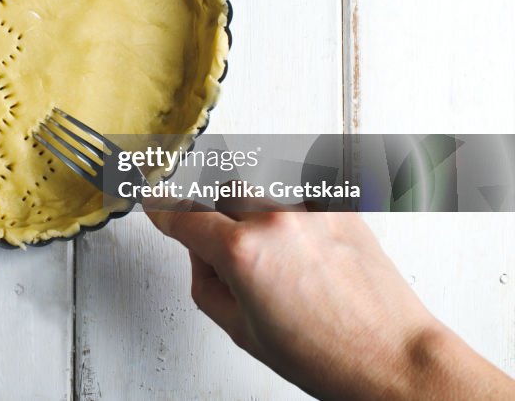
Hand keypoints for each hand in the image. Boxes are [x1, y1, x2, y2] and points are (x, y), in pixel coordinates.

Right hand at [146, 200, 514, 400]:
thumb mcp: (241, 329)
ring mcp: (310, 210)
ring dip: (254, 212)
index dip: (162, 209)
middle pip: (222, 192)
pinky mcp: (340, 208)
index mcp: (242, 252)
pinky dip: (290, 216)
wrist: (392, 357)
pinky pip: (299, 197)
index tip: (154, 202)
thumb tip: (200, 252)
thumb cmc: (326, 355)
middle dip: (217, 217)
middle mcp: (274, 219)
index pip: (184, 216)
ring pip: (261, 189)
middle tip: (228, 253)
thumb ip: (206, 282)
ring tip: (276, 257)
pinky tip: (306, 253)